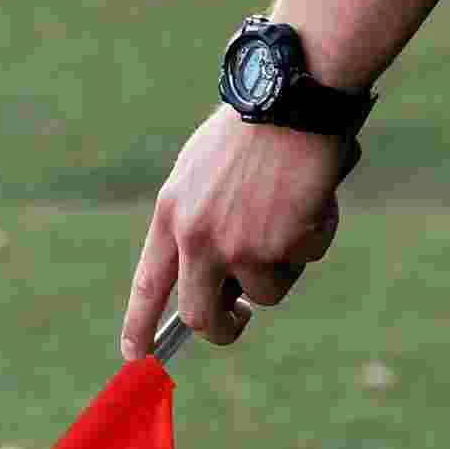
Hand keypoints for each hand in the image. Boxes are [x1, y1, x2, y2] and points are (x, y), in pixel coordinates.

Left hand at [120, 104, 359, 359]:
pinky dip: (315, 236)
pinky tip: (312, 197)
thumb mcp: (205, 172)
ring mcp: (235, 246)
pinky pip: (302, 262)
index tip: (134, 353)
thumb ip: (200, 221)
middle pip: (201, 315)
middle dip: (224, 328)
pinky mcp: (275, 247)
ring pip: (264, 293)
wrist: (291, 95)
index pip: (149, 284)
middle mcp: (196, 237)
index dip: (139, 323)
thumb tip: (221, 280)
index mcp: (171, 213)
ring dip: (284, 265)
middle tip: (239, 319)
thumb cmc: (254, 126)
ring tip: (293, 214)